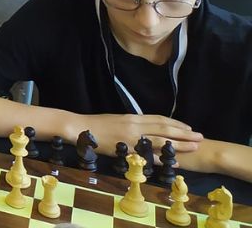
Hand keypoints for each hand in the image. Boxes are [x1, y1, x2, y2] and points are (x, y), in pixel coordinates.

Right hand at [89, 113, 204, 153]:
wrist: (80, 127)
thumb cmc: (96, 125)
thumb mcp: (116, 119)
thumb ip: (131, 123)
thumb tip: (145, 127)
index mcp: (133, 117)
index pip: (159, 119)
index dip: (176, 123)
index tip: (189, 128)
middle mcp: (135, 125)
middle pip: (164, 128)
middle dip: (184, 133)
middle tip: (200, 137)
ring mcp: (132, 137)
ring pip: (161, 140)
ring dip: (179, 144)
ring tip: (194, 147)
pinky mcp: (127, 148)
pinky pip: (148, 154)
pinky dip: (162, 158)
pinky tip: (173, 163)